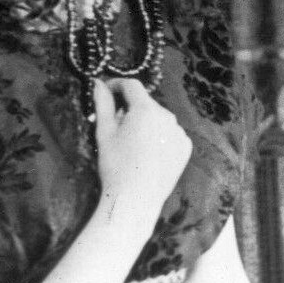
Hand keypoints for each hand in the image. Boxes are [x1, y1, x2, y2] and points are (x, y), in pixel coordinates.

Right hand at [93, 78, 191, 234]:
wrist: (136, 199)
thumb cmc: (115, 165)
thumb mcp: (104, 132)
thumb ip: (103, 103)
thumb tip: (98, 83)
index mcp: (146, 109)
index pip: (132, 85)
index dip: (117, 85)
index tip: (107, 92)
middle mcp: (167, 116)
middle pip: (145, 103)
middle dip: (131, 109)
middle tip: (117, 128)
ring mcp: (179, 132)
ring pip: (158, 118)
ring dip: (146, 123)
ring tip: (133, 146)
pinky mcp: (185, 147)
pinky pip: (170, 134)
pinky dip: (159, 137)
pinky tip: (148, 155)